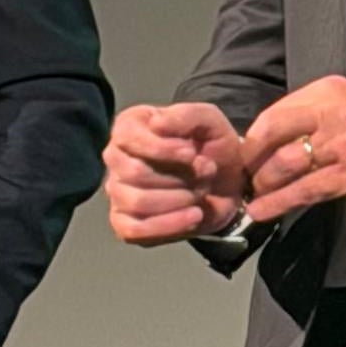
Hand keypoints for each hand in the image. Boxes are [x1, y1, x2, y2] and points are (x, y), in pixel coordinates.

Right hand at [105, 100, 251, 244]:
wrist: (229, 182)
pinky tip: (193, 217)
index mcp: (129, 128)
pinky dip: (168, 225)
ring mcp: (117, 192)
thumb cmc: (212, 146)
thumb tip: (156, 124)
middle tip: (206, 173)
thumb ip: (186, 115)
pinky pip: (133, 230)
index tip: (192, 153)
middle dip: (179, 177)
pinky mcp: (125, 223)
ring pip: (137, 202)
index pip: (128, 139)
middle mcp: (116, 159)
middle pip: (135, 173)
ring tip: (201, 192)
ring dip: (180, 199)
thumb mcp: (210, 121)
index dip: (163, 150)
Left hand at [241, 78, 345, 225]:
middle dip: (250, 162)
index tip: (247, 154)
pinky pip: (305, 191)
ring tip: (256, 196)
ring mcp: (340, 147)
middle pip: (270, 137)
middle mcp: (329, 115)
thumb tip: (280, 135)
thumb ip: (316, 111)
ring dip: (262, 185)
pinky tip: (263, 212)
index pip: (273, 114)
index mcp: (327, 92)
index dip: (253, 139)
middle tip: (246, 177)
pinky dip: (278, 203)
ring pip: (283, 166)